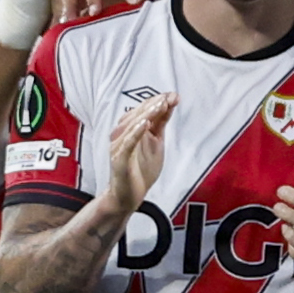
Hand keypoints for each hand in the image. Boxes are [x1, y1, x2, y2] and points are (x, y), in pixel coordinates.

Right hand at [102, 90, 175, 205]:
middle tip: (168, 97)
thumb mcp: (156, 143)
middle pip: (137, 115)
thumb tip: (169, 103)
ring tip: (160, 105)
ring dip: (146, 114)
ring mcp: (119, 147)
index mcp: (131, 130)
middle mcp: (122, 135)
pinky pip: (127, 144)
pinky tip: (145, 124)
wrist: (128, 197)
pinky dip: (135, 133)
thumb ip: (160, 124)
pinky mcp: (119, 159)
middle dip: (154, 105)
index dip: (158, 101)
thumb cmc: (140, 171)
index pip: (144, 110)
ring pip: (132, 125)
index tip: (173, 95)